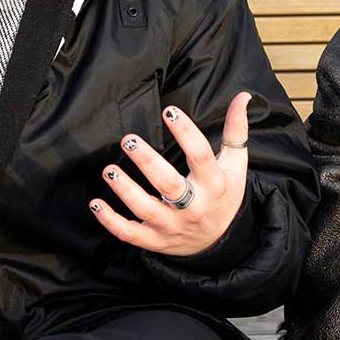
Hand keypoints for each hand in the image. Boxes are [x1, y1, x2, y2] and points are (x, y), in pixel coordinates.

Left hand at [90, 90, 251, 257]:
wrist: (221, 242)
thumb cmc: (224, 195)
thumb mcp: (236, 165)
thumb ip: (236, 131)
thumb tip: (243, 97)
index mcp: (214, 185)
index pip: (201, 156)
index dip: (186, 133)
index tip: (170, 112)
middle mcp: (193, 207)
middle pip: (169, 184)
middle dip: (148, 162)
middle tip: (129, 140)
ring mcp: (172, 226)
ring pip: (146, 209)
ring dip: (125, 190)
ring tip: (110, 169)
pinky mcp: (155, 240)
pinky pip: (130, 234)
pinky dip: (111, 222)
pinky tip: (96, 204)